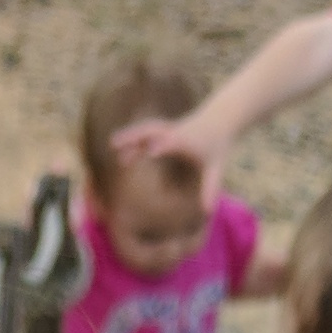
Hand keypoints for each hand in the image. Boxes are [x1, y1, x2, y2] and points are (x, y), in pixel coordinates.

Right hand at [112, 111, 226, 176]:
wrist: (219, 121)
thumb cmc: (216, 147)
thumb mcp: (216, 167)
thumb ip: (210, 187)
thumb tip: (208, 211)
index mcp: (188, 140)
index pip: (174, 141)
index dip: (163, 145)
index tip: (150, 152)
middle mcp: (175, 132)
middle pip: (153, 130)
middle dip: (136, 136)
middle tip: (117, 144)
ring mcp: (168, 129)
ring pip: (146, 129)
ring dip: (129, 136)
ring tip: (112, 145)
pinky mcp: (163, 131)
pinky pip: (145, 133)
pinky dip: (132, 139)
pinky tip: (119, 150)